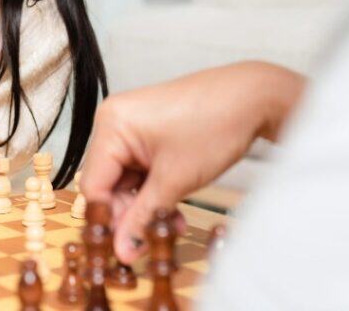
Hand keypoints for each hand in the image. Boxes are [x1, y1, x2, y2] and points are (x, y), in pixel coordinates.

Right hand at [79, 61, 303, 262]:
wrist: (254, 97)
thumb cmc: (215, 126)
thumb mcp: (175, 180)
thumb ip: (143, 218)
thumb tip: (122, 251)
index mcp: (111, 125)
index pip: (94, 184)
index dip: (109, 219)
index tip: (125, 249)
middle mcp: (114, 121)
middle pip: (108, 182)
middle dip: (131, 213)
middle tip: (153, 240)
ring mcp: (131, 125)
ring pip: (126, 179)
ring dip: (146, 205)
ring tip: (171, 226)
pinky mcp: (147, 131)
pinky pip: (140, 168)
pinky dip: (154, 189)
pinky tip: (173, 208)